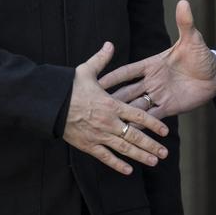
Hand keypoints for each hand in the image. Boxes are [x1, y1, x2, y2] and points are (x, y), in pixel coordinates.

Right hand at [63, 42, 170, 174]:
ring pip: (123, 149)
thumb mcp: (86, 70)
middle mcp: (108, 122)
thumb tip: (110, 44)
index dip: (153, 123)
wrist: (49, 105)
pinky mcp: (88, 145)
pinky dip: (117, 164)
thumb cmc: (68, 87)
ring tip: (154, 162)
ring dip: (140, 156)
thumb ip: (101, 59)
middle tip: (165, 153)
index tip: (166, 131)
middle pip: (134, 136)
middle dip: (151, 145)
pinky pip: (105, 157)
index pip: (138, 115)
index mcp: (111, 104)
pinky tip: (129, 170)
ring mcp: (99, 135)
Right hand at [99, 0, 215, 117]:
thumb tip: (183, 2)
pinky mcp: (168, 108)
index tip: (97, 80)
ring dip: (124, 114)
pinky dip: (142, 125)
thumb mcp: (192, 39)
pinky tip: (130, 133)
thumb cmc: (201, 55)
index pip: (128, 71)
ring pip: (136, 106)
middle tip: (95, 107)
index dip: (113, 76)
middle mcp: (152, 81)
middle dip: (112, 98)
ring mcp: (159, 95)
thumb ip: (185, 23)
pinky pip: (152, 118)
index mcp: (152, 64)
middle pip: (127, 91)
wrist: (215, 75)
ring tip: (107, 124)